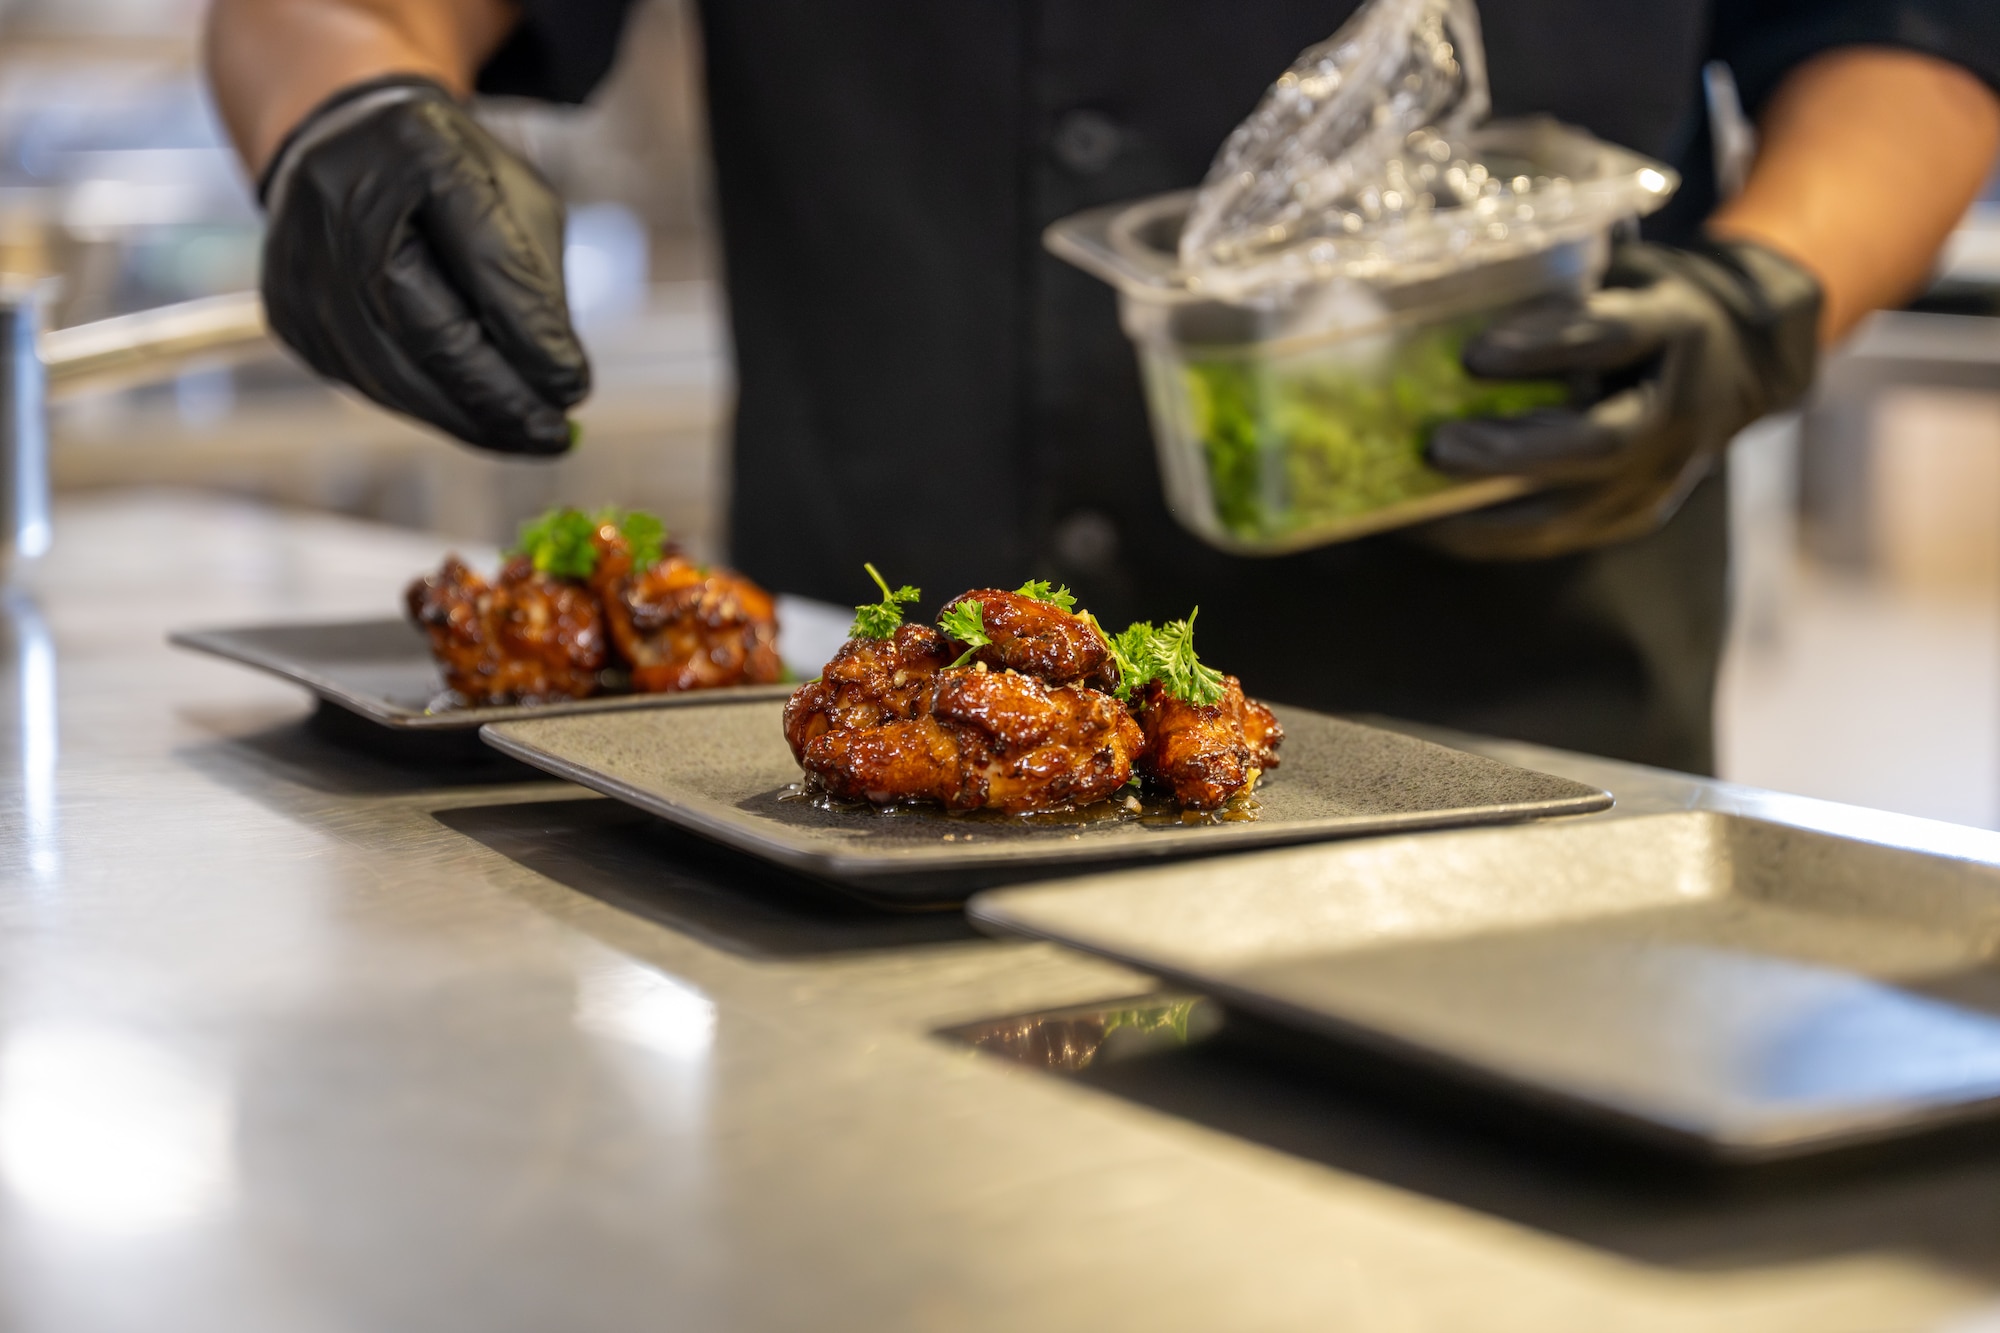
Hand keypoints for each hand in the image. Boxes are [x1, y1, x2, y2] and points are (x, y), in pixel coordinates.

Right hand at [259, 77, 587, 455]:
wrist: (348, 149)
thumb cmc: (450, 178)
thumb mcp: (512, 197)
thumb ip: (532, 279)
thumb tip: (554, 382)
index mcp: (414, 147)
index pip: (482, 259)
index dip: (530, 333)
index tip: (575, 386)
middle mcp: (339, 202)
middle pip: (425, 328)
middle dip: (497, 395)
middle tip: (553, 435)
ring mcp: (301, 263)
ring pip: (391, 373)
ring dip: (468, 418)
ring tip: (528, 437)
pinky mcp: (288, 315)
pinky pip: (368, 383)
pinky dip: (429, 407)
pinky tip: (474, 419)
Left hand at [1420, 238, 1820, 558]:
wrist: (1745, 361)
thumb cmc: (1657, 307)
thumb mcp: (1627, 277)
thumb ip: (1564, 294)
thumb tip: (1445, 304)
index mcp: (1677, 329)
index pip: (1612, 338)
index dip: (1544, 347)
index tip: (1475, 354)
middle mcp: (1677, 413)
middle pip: (1595, 444)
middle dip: (1511, 452)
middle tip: (1437, 447)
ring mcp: (1660, 475)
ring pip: (1572, 508)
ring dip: (1486, 511)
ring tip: (1413, 505)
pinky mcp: (1633, 515)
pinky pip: (1557, 534)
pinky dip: (1489, 535)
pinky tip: (1430, 528)